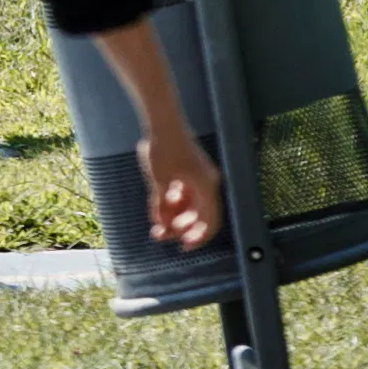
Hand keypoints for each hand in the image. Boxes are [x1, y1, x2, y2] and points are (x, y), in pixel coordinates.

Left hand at [137, 121, 223, 252]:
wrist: (162, 121)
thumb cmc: (162, 148)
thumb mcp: (159, 181)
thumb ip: (161, 205)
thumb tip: (162, 226)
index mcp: (207, 186)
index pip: (210, 221)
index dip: (198, 237)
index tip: (183, 247)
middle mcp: (208, 183)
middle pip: (200, 215)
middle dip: (181, 227)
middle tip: (160, 235)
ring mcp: (200, 177)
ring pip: (191, 205)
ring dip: (176, 216)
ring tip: (157, 224)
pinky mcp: (191, 171)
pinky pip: (186, 194)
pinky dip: (174, 203)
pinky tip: (159, 208)